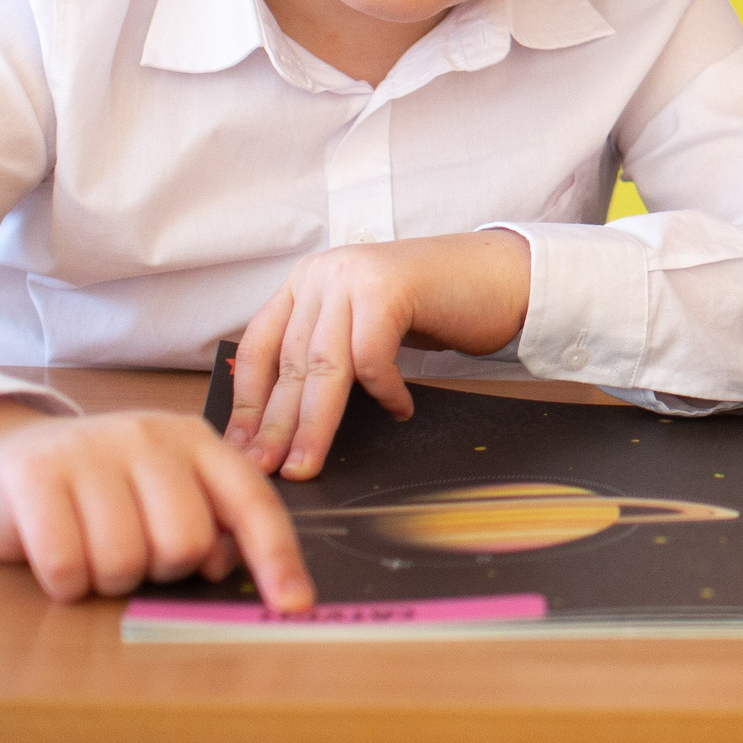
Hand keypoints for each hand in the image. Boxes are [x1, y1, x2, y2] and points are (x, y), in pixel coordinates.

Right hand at [0, 400, 313, 610]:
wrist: (3, 457)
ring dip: (107, 579)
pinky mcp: (34, 476)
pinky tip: (57, 554)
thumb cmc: (99, 488)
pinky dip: (64, 581)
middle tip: (132, 550)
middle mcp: (148, 436)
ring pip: (124, 562)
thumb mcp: (163, 491)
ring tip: (91, 549)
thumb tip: (226, 564)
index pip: (252, 501)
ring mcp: (90, 450)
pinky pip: (67, 566)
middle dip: (160, 569)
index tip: (293, 605)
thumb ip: (208, 520)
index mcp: (195, 440)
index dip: (277, 557)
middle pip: (184, 543)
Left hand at [225, 230, 532, 479]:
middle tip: (265, 469)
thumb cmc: (437, 305)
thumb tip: (285, 418)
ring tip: (308, 462)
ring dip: (315, 423)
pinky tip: (398, 409)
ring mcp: (354, 277)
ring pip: (324, 366)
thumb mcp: (366, 323)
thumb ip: (328, 350)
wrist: (500, 274)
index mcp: (307, 282)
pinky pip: (372, 357)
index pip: (260, 346)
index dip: (248, 401)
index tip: (241, 447)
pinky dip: (383, 391)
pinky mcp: (390, 288)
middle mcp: (323, 274)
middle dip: (276, 424)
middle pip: (289, 362)